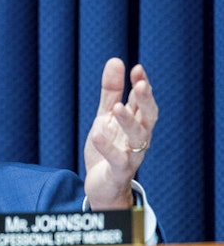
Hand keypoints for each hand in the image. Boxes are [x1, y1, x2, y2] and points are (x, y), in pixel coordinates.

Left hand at [84, 58, 157, 208]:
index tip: (137, 69)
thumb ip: (111, 92)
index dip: (143, 85)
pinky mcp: (119, 171)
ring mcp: (131, 155)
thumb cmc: (108, 148)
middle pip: (148, 117)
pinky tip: (96, 134)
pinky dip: (107, 147)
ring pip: (137, 138)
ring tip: (117, 108)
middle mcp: (139, 138)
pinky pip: (117, 159)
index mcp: (136, 123)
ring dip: (129, 122)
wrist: (102, 185)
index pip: (143, 102)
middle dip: (145, 101)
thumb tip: (115, 60)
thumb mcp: (105, 116)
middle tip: (140, 84)